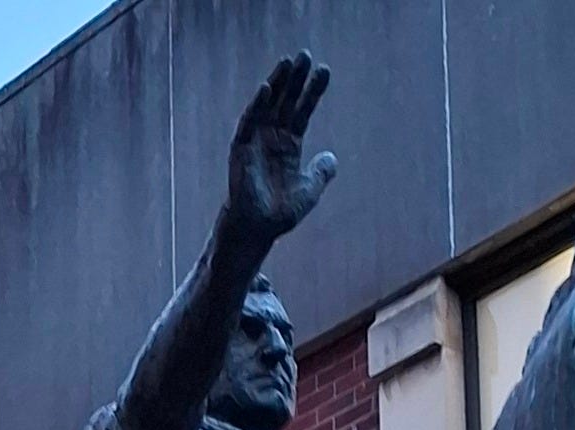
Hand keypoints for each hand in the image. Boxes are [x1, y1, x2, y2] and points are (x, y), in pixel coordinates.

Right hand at [226, 53, 334, 240]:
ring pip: (268, 105)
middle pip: (286, 101)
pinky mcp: (242, 148)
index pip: (303, 111)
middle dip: (295, 79)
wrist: (258, 229)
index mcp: (289, 145)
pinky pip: (249, 122)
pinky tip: (267, 89)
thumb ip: (321, 173)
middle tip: (306, 55)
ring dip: (277, 83)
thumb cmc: (279, 212)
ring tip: (288, 62)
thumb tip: (332, 158)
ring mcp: (256, 140)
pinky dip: (257, 106)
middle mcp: (272, 137)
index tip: (325, 70)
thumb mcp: (308, 191)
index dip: (313, 92)